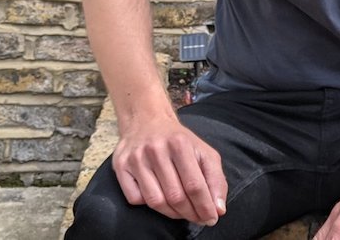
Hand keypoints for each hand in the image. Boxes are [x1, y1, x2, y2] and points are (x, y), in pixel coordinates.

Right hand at [111, 114, 227, 225]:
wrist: (146, 120)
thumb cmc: (178, 141)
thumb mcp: (203, 151)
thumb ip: (215, 179)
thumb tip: (218, 210)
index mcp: (180, 143)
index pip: (194, 185)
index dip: (205, 207)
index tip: (211, 218)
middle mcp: (156, 149)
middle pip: (175, 196)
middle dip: (190, 213)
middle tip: (198, 218)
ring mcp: (136, 158)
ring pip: (155, 201)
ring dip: (172, 213)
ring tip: (181, 212)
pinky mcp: (120, 166)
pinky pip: (135, 199)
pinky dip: (148, 205)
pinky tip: (159, 197)